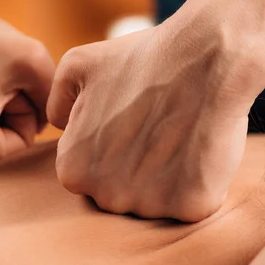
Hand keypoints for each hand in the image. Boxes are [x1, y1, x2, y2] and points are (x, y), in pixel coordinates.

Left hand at [47, 0, 264, 221]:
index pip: (90, 174)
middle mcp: (106, 196)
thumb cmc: (143, 59)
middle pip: (123, 193)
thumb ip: (57, 103)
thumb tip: (61, 127)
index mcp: (74, 170)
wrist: (207, 57)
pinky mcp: (191, 207)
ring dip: (170, 177)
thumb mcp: (78, 66)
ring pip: (158, 201)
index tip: (135, 122)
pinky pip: (193, 203)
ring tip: (182, 133)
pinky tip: (203, 147)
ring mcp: (150, 205)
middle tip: (160, 127)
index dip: (115, 147)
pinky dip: (201, 181)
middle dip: (139, 168)